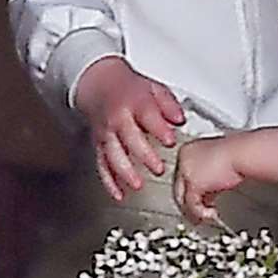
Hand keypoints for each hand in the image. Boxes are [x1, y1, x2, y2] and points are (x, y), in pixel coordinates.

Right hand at [74, 57, 185, 201]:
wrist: (98, 84)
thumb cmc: (128, 88)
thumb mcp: (153, 88)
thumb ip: (169, 105)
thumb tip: (179, 119)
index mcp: (134, 102)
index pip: (147, 115)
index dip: (158, 129)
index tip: (169, 141)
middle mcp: (118, 119)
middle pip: (129, 138)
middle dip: (144, 155)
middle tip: (157, 169)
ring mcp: (107, 133)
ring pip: (113, 155)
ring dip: (124, 172)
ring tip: (137, 185)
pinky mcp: (99, 145)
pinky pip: (102, 165)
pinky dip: (109, 181)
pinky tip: (119, 194)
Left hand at [173, 137, 245, 224]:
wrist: (245, 153)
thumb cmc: (239, 154)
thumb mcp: (220, 165)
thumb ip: (209, 178)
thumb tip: (208, 194)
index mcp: (188, 150)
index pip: (182, 175)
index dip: (190, 190)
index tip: (201, 199)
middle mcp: (184, 160)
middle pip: (179, 187)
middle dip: (190, 203)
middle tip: (200, 212)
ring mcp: (187, 171)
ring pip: (182, 198)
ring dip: (194, 211)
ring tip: (205, 217)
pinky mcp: (194, 184)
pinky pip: (192, 204)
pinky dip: (201, 213)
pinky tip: (210, 215)